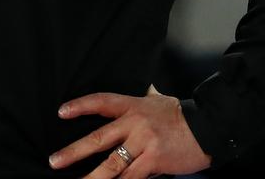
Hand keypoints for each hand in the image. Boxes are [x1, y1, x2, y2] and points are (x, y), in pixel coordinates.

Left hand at [48, 86, 209, 177]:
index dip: (80, 106)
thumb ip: (144, 100)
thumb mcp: (159, 101)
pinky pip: (132, 177)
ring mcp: (144, 143)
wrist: (209, 127)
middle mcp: (135, 123)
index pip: (101, 102)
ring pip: (112, 164)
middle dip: (74, 151)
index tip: (61, 112)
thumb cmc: (183, 115)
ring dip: (93, 176)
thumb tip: (139, 93)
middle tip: (55, 161)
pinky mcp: (154, 160)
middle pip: (98, 138)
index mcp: (134, 105)